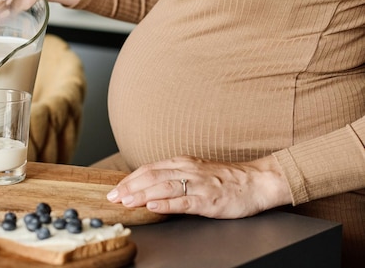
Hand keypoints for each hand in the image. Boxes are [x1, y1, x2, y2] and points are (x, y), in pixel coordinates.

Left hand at [106, 155, 291, 218]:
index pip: (149, 169)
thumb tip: (150, 187)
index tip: (115, 189)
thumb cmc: (227, 179)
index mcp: (182, 163)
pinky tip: (152, 207)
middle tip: (112, 197)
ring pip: (163, 187)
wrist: (257, 181)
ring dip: (141, 195)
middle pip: (151, 177)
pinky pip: (183, 201)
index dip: (130, 179)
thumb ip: (175, 176)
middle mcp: (187, 170)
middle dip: (129, 187)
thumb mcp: (197, 171)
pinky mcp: (207, 199)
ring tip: (125, 201)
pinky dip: (165, 204)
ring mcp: (197, 185)